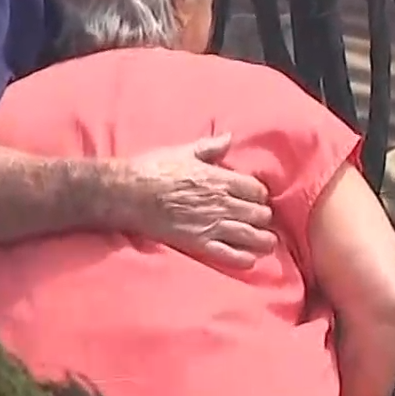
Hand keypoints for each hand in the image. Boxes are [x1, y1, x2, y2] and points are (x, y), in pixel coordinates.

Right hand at [124, 134, 276, 268]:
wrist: (129, 193)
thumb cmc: (154, 169)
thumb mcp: (184, 151)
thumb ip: (210, 147)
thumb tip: (228, 137)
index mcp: (220, 179)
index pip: (257, 190)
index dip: (259, 196)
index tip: (255, 198)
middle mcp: (222, 202)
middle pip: (259, 214)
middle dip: (262, 217)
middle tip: (259, 220)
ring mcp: (212, 225)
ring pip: (252, 236)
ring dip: (263, 240)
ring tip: (266, 242)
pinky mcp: (199, 244)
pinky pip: (230, 255)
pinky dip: (245, 259)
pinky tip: (250, 259)